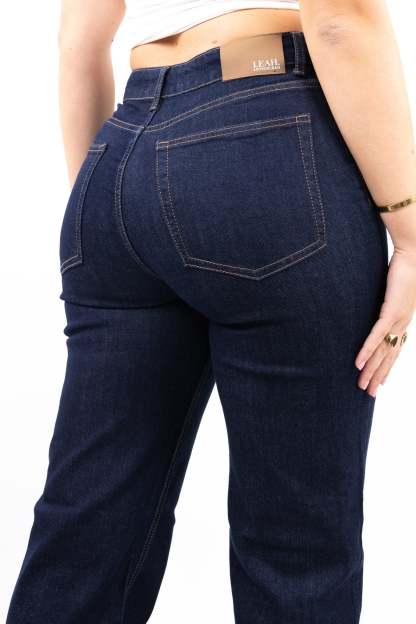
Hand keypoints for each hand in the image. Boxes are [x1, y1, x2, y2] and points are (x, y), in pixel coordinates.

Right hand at [355, 247, 415, 396]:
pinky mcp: (390, 312)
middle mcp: (401, 324)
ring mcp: (397, 320)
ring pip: (382, 352)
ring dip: (371, 370)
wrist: (415, 253)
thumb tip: (374, 302)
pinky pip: (376, 336)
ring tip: (362, 385)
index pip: (394, 349)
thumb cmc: (404, 266)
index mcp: (402, 319)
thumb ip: (383, 299)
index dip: (387, 367)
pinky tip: (358, 364)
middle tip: (369, 393)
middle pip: (389, 356)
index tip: (380, 382)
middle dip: (378, 376)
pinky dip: (367, 352)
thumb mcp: (392, 288)